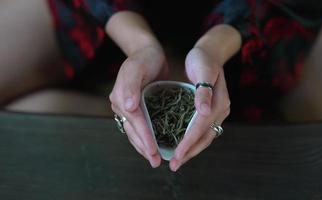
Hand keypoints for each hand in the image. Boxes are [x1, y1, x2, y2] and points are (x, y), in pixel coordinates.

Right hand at [110, 44, 168, 167]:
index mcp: (120, 97)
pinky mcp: (136, 108)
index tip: (153, 150)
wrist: (148, 53)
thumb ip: (131, 86)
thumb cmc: (145, 58)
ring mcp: (127, 107)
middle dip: (144, 146)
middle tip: (155, 161)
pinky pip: (139, 126)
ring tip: (154, 159)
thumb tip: (127, 107)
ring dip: (143, 146)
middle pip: (132, 130)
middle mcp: (122, 104)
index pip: (134, 121)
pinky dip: (145, 137)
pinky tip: (153, 145)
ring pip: (134, 131)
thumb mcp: (137, 68)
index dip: (144, 136)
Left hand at [169, 47, 230, 170]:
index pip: (201, 128)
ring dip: (191, 150)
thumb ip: (204, 91)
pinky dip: (193, 140)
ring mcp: (217, 112)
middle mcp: (220, 111)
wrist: (210, 53)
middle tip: (174, 165)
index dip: (188, 143)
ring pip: (205, 136)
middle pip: (205, 137)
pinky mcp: (211, 111)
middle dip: (189, 152)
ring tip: (177, 161)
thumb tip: (204, 112)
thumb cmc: (203, 59)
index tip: (176, 155)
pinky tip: (182, 145)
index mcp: (219, 103)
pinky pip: (203, 130)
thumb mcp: (203, 71)